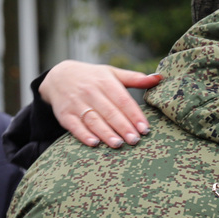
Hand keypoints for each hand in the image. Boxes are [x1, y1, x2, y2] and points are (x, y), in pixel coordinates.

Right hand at [39, 60, 161, 147]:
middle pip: (109, 112)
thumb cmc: (92, 77)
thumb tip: (159, 78)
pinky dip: (83, 135)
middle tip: (135, 140)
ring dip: (106, 133)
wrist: (59, 76)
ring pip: (93, 120)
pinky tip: (94, 143)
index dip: (134, 115)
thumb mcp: (111, 73)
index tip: (145, 128)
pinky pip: (74, 126)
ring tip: (118, 144)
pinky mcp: (65, 114)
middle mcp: (90, 92)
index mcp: (105, 81)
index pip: (123, 100)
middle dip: (123, 127)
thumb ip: (134, 78)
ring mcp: (76, 103)